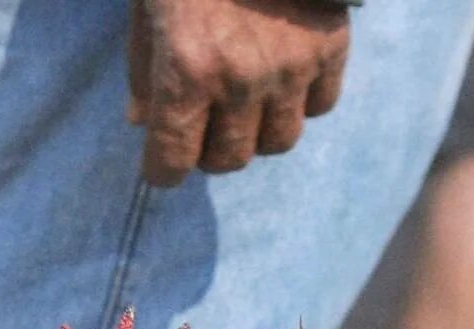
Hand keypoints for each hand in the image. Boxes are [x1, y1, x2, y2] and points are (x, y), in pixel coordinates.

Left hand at [129, 0, 350, 187]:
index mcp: (186, 74)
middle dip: (211, 148)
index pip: (171, 166)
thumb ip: (144, 76)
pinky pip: (321, 104)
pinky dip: (302, 99)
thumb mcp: (147, 16)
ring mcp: (290, 62)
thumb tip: (144, 124)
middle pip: (229, 160)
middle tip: (206, 121)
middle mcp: (240, 78)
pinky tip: (285, 76)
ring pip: (277, 141)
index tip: (165, 156)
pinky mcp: (329, 40)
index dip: (163, 167)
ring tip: (247, 101)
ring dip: (258, 130)